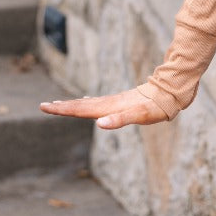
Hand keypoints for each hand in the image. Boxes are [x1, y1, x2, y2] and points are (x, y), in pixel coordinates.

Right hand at [39, 87, 168, 129]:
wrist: (171, 91)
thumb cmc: (157, 106)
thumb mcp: (140, 115)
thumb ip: (120, 119)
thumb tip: (99, 124)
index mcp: (109, 107)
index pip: (81, 109)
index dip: (63, 109)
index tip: (45, 107)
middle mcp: (110, 103)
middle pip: (81, 105)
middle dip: (63, 107)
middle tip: (43, 106)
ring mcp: (116, 101)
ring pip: (89, 103)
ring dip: (73, 104)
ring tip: (59, 104)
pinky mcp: (123, 101)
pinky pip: (99, 103)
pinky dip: (88, 103)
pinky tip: (88, 101)